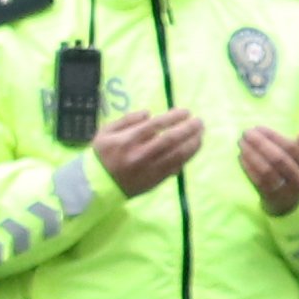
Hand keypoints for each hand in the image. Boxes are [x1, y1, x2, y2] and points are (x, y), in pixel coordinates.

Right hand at [91, 106, 206, 195]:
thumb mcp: (105, 132)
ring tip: (200, 135)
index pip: (156, 125)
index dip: (174, 117)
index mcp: (127, 140)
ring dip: (192, 144)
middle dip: (188, 129)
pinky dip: (186, 158)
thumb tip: (148, 113)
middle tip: (199, 122)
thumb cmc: (102, 156)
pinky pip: (175, 167)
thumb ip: (126, 120)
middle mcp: (141, 154)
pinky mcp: (155, 180)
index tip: (186, 112)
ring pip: (177, 155)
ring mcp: (150, 169)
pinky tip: (192, 150)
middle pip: (171, 139)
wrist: (97, 186)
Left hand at [238, 124, 298, 214]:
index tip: (259, 127)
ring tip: (241, 142)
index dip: (275, 137)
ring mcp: (286, 191)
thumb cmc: (296, 171)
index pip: (293, 149)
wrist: (290, 202)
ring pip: (266, 170)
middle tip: (246, 132)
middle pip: (279, 159)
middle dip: (260, 143)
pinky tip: (241, 155)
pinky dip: (248, 167)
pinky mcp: (271, 197)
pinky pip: (258, 181)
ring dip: (251, 154)